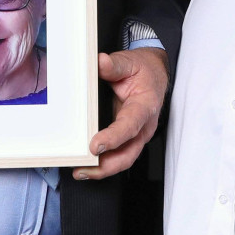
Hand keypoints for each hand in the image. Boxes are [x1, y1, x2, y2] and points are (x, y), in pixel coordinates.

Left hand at [75, 48, 166, 179]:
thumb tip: (101, 62)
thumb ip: (115, 65)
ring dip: (101, 169)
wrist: (154, 73)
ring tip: (80, 171)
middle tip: (82, 168)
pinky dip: (102, 164)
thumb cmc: (144, 71)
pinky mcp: (128, 138)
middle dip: (106, 166)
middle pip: (128, 154)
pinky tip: (86, 165)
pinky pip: (117, 156)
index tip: (95, 146)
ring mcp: (136, 135)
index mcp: (145, 106)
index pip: (130, 126)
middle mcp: (144, 126)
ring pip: (122, 159)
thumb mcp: (130, 62)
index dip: (113, 138)